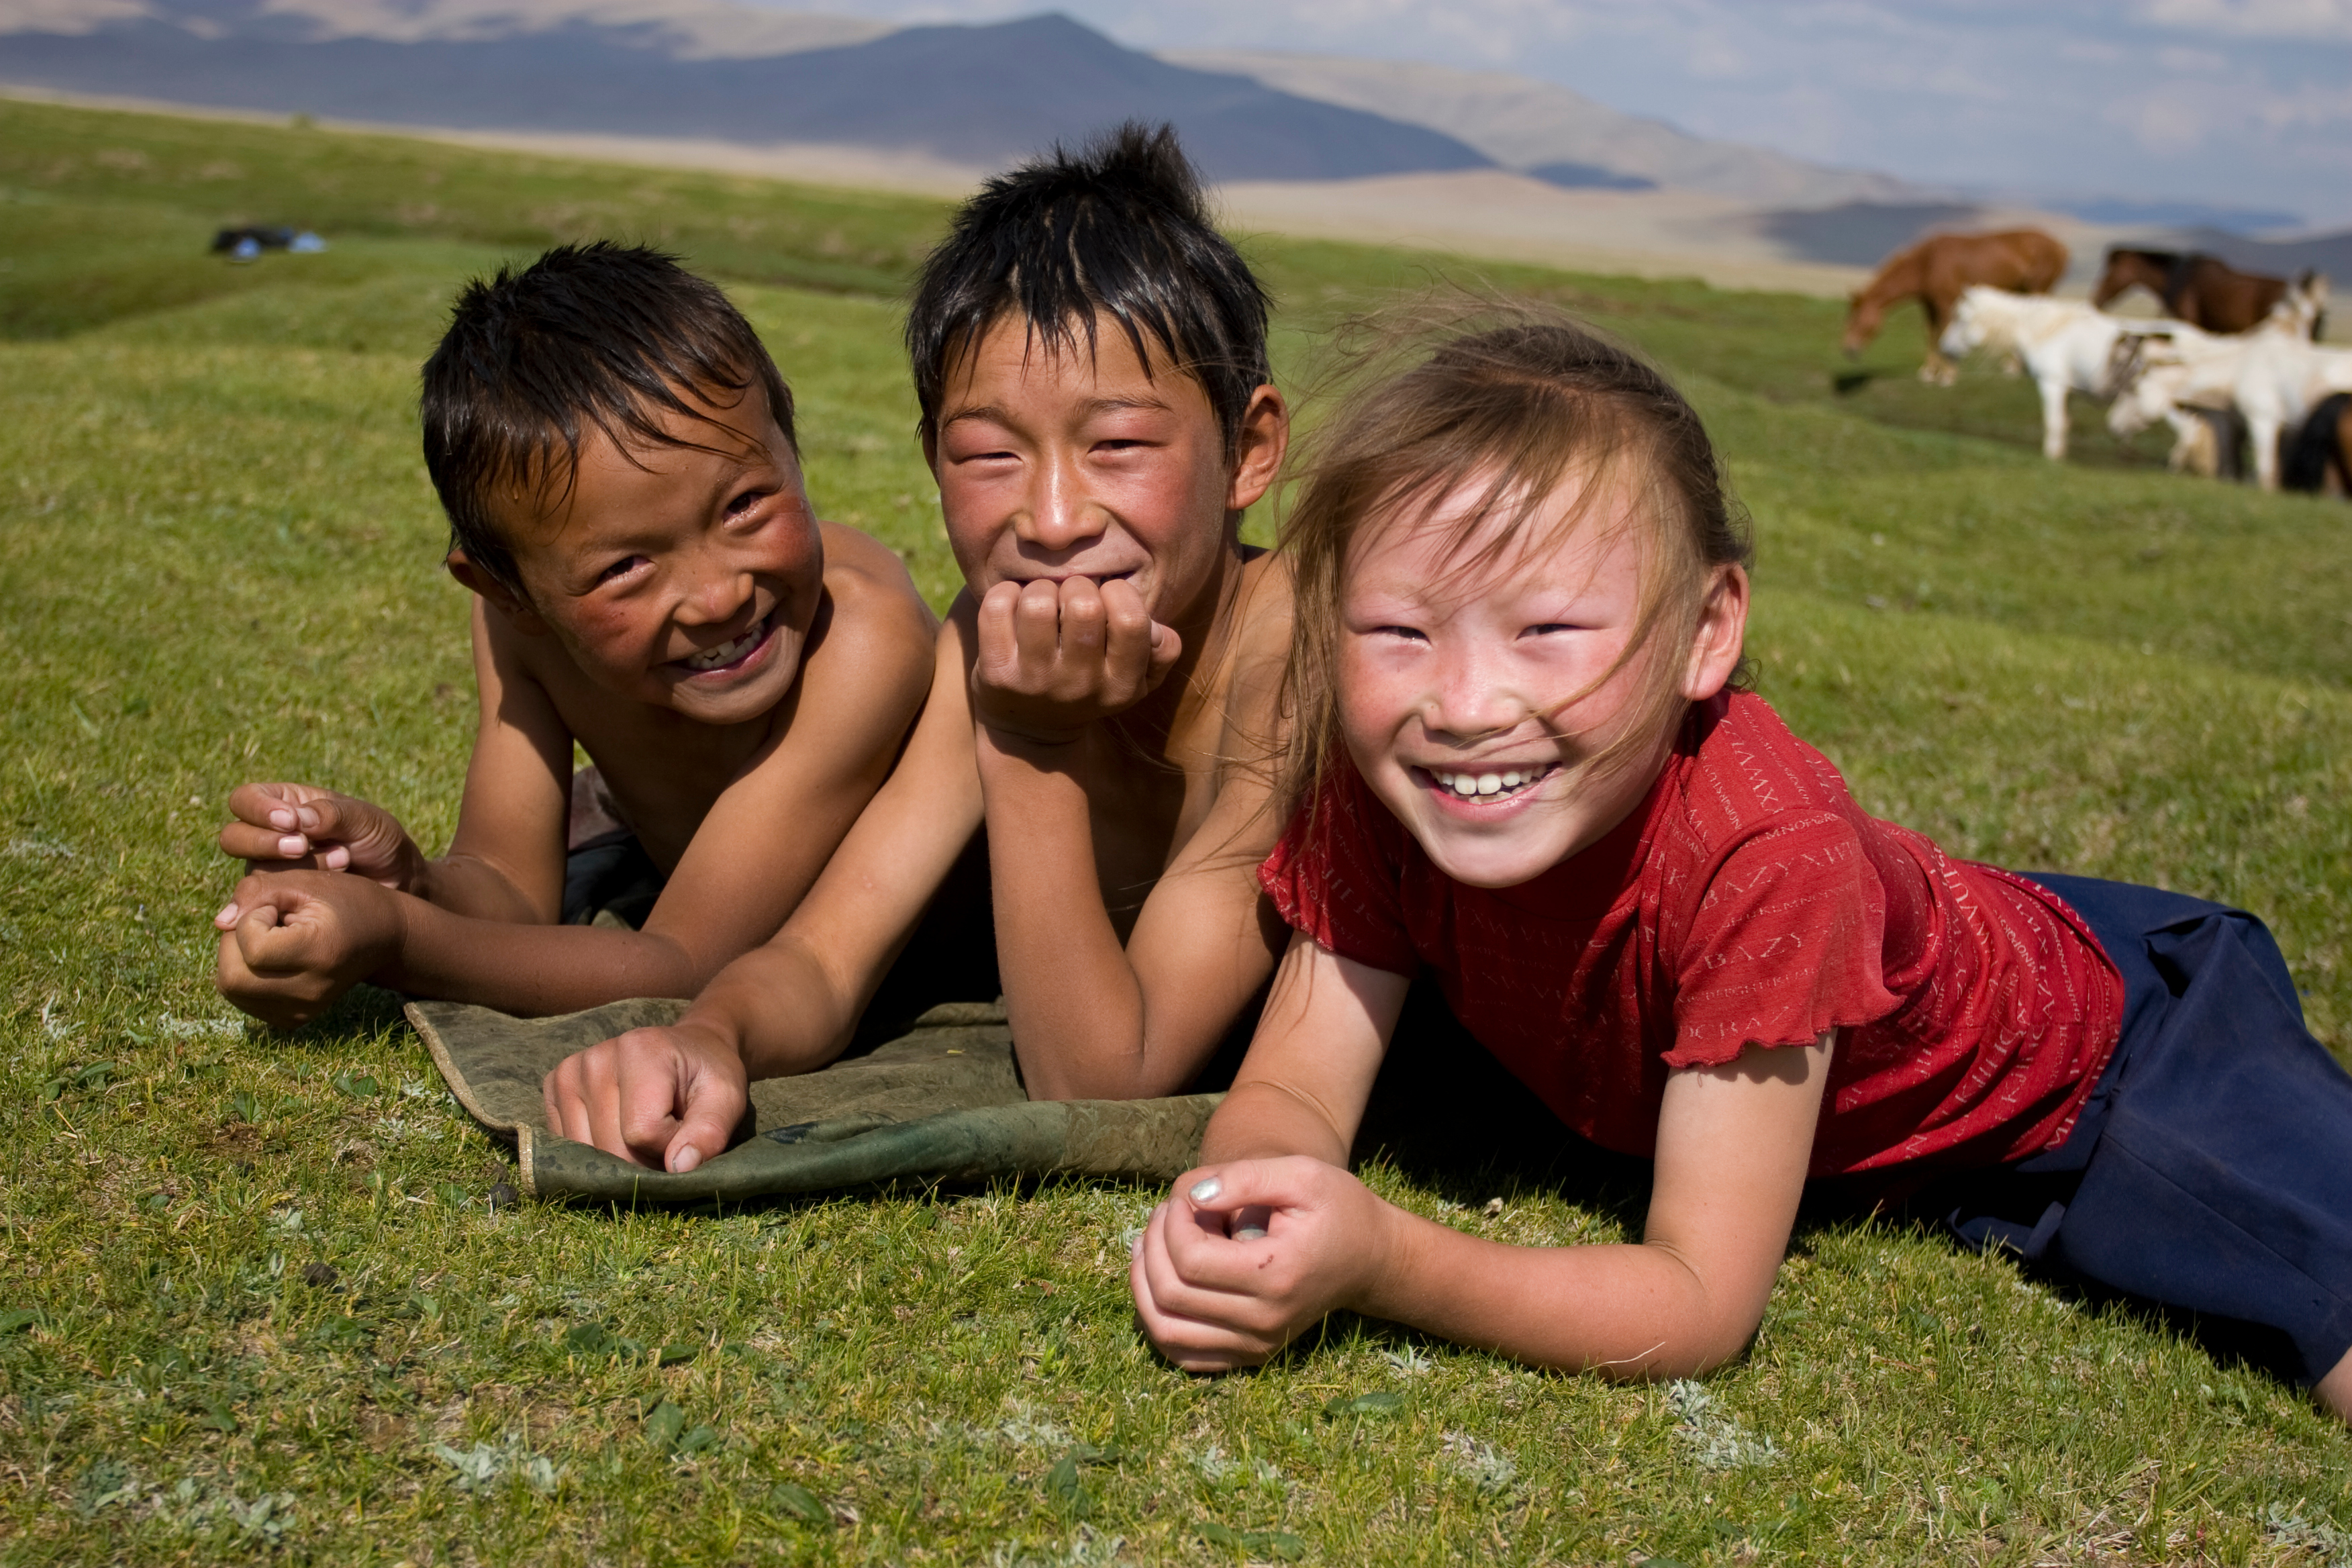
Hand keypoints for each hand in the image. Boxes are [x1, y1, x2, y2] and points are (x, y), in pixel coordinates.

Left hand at [213, 870, 406, 1028]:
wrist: (385, 936)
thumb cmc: (346, 900)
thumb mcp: (305, 881)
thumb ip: (256, 892)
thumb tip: (219, 922)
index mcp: (320, 953)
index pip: (253, 949)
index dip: (251, 919)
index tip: (276, 908)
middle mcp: (311, 991)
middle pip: (232, 977)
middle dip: (232, 942)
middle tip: (259, 922)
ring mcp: (302, 1010)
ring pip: (231, 989)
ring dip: (235, 958)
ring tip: (266, 938)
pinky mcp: (294, 1018)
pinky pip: (243, 999)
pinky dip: (244, 974)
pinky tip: (269, 958)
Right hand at [216, 783, 423, 888]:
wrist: (399, 885)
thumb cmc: (381, 843)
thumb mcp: (367, 821)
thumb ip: (334, 815)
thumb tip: (296, 820)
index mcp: (286, 804)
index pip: (246, 799)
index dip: (259, 809)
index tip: (291, 822)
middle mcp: (270, 837)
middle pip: (233, 837)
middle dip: (263, 843)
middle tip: (301, 847)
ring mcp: (272, 871)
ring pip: (251, 872)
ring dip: (291, 869)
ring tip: (341, 862)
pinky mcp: (279, 902)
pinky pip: (265, 902)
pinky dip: (292, 896)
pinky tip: (322, 893)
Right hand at [540, 1020, 750, 1172]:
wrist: (687, 1049)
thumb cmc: (708, 1075)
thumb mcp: (727, 1098)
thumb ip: (710, 1132)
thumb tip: (679, 1167)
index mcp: (639, 1050)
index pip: (642, 1133)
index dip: (670, 1146)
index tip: (686, 1129)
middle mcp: (594, 1058)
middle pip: (611, 1148)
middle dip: (645, 1159)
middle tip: (668, 1134)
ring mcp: (568, 1073)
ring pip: (587, 1153)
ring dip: (621, 1158)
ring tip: (644, 1129)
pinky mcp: (554, 1088)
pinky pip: (569, 1145)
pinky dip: (597, 1149)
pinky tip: (617, 1127)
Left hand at [970, 575, 1180, 743]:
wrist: (1032, 733)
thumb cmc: (1091, 685)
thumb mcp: (1139, 679)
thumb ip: (1163, 649)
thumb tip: (1155, 625)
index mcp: (1121, 685)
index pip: (1131, 621)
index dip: (1119, 593)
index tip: (1107, 597)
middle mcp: (1079, 686)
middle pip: (1083, 604)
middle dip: (1076, 586)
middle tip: (1069, 598)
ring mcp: (1034, 680)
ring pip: (1038, 602)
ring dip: (1040, 589)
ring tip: (1041, 602)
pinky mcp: (995, 673)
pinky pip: (997, 608)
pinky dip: (1005, 593)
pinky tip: (1014, 605)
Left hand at [1129, 1155, 1395, 1371]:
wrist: (1371, 1259)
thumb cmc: (1338, 1209)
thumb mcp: (1301, 1174)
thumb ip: (1244, 1177)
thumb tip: (1190, 1195)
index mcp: (1276, 1276)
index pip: (1190, 1260)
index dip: (1171, 1221)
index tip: (1184, 1195)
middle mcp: (1265, 1322)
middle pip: (1171, 1295)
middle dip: (1153, 1245)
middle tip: (1165, 1212)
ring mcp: (1256, 1346)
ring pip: (1166, 1331)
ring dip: (1142, 1285)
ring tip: (1148, 1244)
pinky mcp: (1249, 1355)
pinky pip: (1183, 1354)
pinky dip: (1158, 1320)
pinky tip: (1157, 1282)